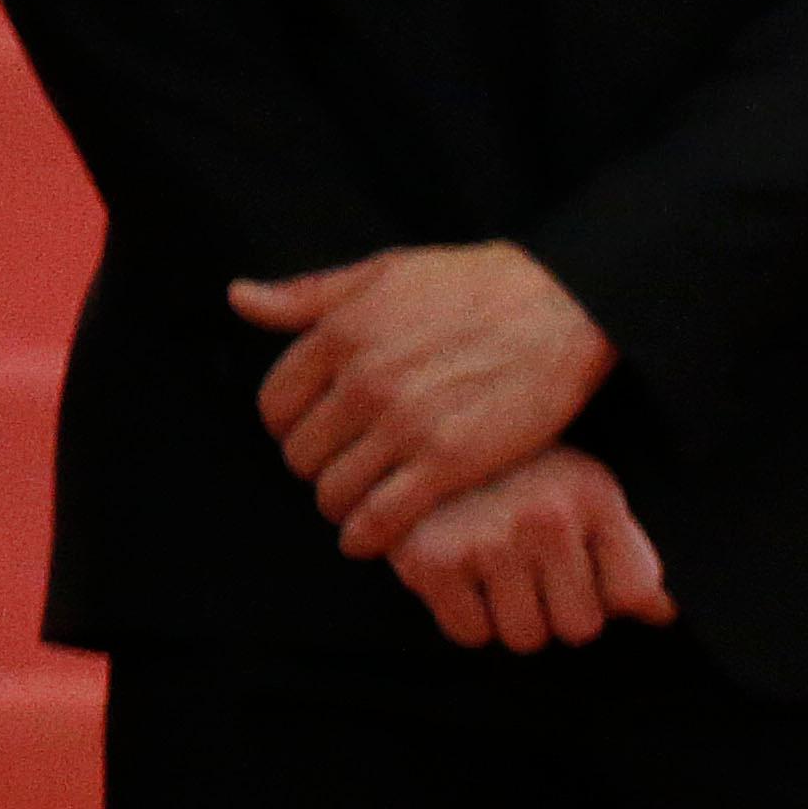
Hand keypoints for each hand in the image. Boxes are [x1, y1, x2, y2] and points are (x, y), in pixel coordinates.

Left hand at [232, 243, 615, 561]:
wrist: (568, 304)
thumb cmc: (480, 284)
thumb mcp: (388, 271)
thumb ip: (310, 293)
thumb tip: (240, 298)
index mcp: (341, 333)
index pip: (275, 406)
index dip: (291, 428)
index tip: (318, 435)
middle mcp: (364, 381)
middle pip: (301, 455)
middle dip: (318, 467)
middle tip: (349, 468)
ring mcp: (405, 425)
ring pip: (333, 492)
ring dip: (341, 505)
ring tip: (363, 502)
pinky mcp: (449, 462)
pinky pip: (380, 519)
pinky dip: (366, 536)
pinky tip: (371, 537)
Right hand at [386, 446, 677, 652]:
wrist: (426, 434)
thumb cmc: (523, 473)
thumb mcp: (585, 492)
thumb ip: (629, 554)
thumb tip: (667, 616)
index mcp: (593, 496)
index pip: (634, 593)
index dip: (612, 595)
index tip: (590, 572)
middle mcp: (545, 517)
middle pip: (579, 628)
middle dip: (561, 611)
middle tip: (537, 572)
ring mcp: (485, 540)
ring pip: (524, 638)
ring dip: (514, 618)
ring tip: (501, 570)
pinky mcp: (430, 562)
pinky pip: (471, 636)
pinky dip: (468, 617)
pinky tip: (465, 573)